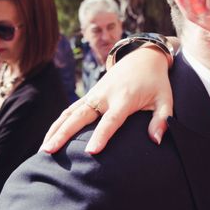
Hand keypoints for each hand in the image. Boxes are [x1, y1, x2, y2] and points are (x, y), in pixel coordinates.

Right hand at [42, 46, 172, 153]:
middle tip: (49, 151)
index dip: (101, 136)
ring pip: (70, 112)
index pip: (111, 120)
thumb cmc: (156, 82)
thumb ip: (162, 120)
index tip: (91, 152)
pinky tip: (49, 137)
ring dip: (56, 129)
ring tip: (43, 149)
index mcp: (124, 98)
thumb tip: (156, 141)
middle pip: (80, 116)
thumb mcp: (165, 99)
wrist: (143, 58)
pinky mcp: (89, 95)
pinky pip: (70, 109)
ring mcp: (94, 94)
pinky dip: (59, 123)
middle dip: (64, 134)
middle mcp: (105, 96)